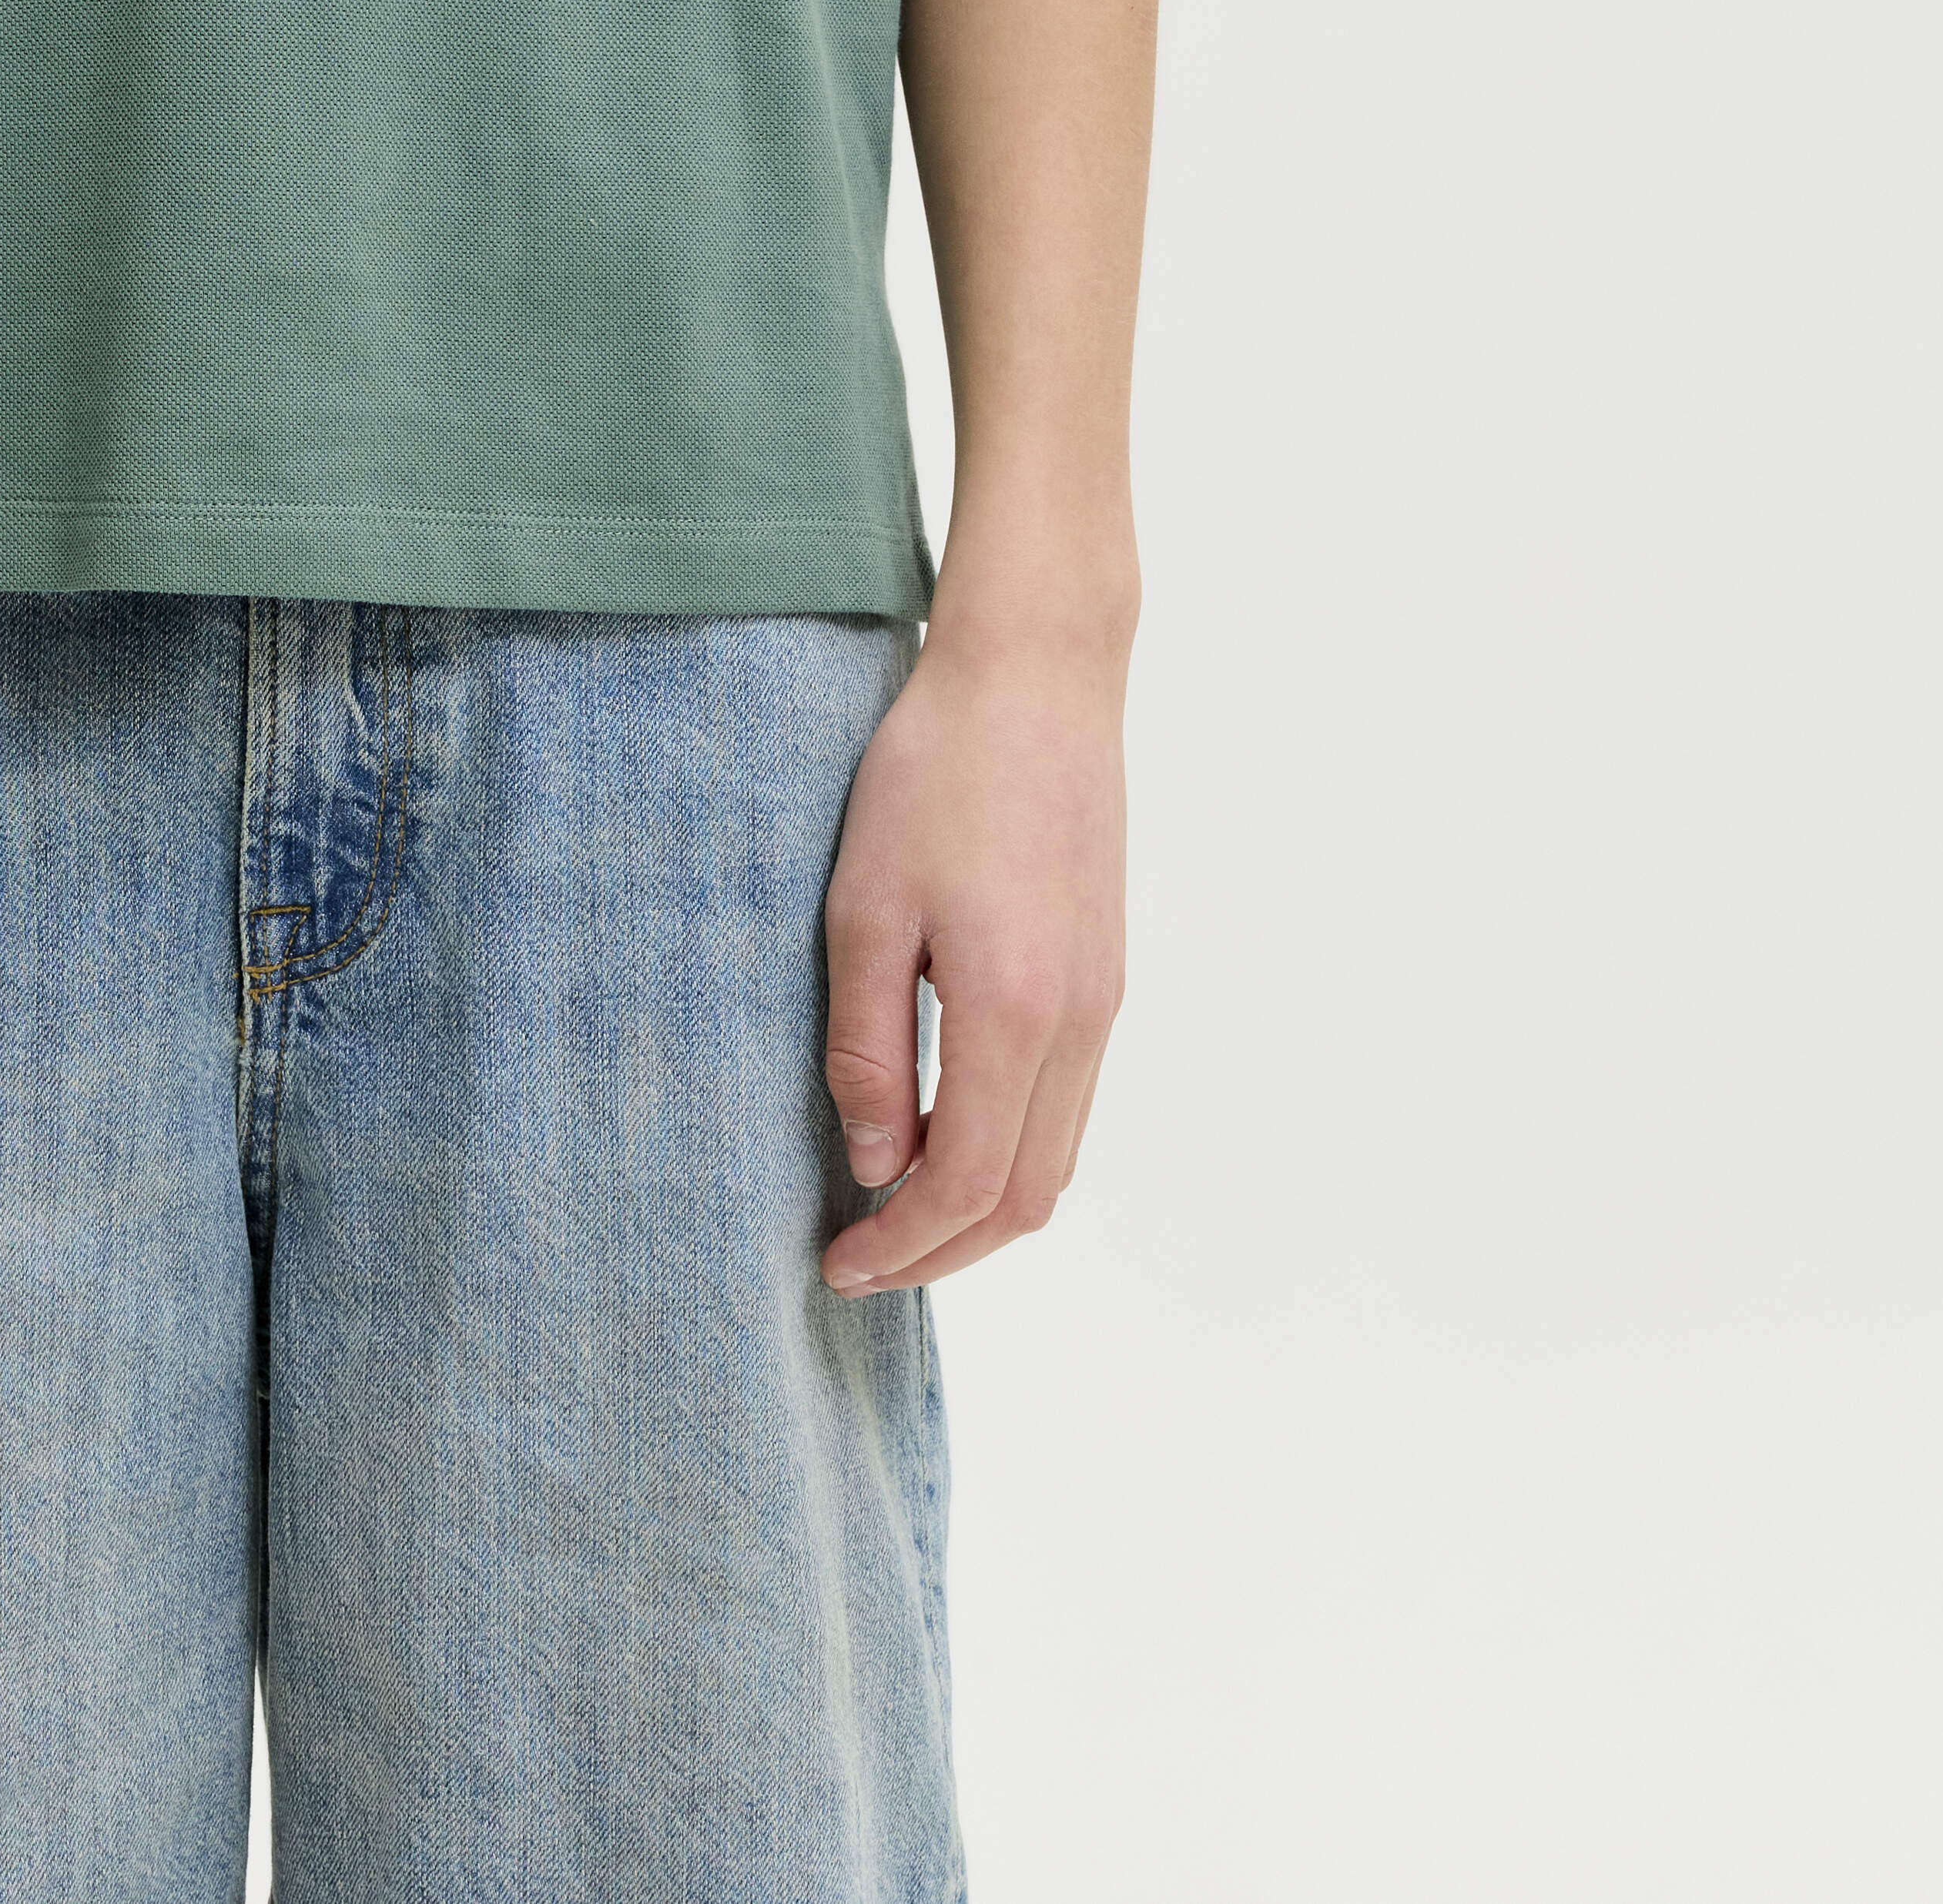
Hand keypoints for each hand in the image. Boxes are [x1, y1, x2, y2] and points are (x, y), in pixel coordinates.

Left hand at [817, 617, 1126, 1292]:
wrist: (1036, 678)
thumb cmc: (934, 775)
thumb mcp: (865, 909)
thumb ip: (869, 1049)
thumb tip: (877, 1165)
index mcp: (1016, 1012)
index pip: (968, 1185)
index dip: (903, 1246)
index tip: (836, 1264)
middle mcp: (1079, 1023)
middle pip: (1026, 1197)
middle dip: (942, 1249)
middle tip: (859, 1261)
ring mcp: (1104, 1001)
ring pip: (1056, 1158)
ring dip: (980, 1206)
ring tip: (894, 1211)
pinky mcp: (1106, 973)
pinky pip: (1069, 1103)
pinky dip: (1012, 1149)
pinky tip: (947, 1131)